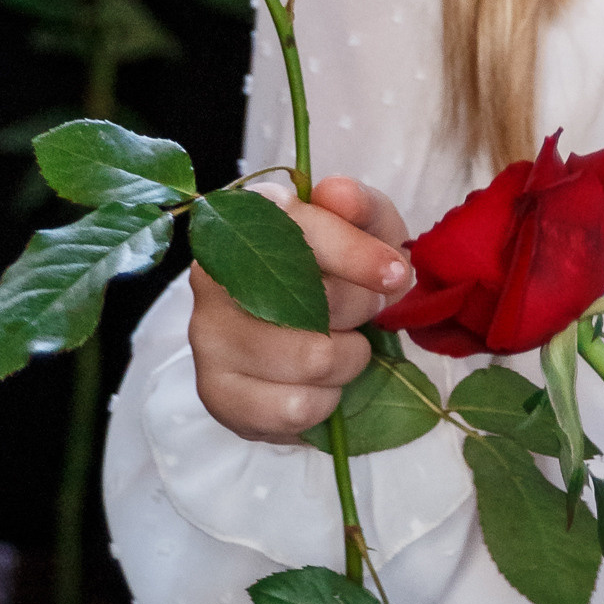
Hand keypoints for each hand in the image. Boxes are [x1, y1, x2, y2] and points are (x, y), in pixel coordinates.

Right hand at [190, 176, 413, 440]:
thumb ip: (361, 206)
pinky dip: (324, 402)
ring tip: (344, 349)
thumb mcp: (365, 227)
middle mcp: (212, 274)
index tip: (396, 275)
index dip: (355, 255)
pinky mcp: (216, 393)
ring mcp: (208, 336)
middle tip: (364, 312)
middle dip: (359, 312)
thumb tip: (338, 194)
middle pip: (309, 302)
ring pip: (309, 359)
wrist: (312, 329)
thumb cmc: (342, 269)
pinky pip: (292, 408)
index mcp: (247, 220)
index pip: (299, 231)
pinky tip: (319, 385)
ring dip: (348, 360)